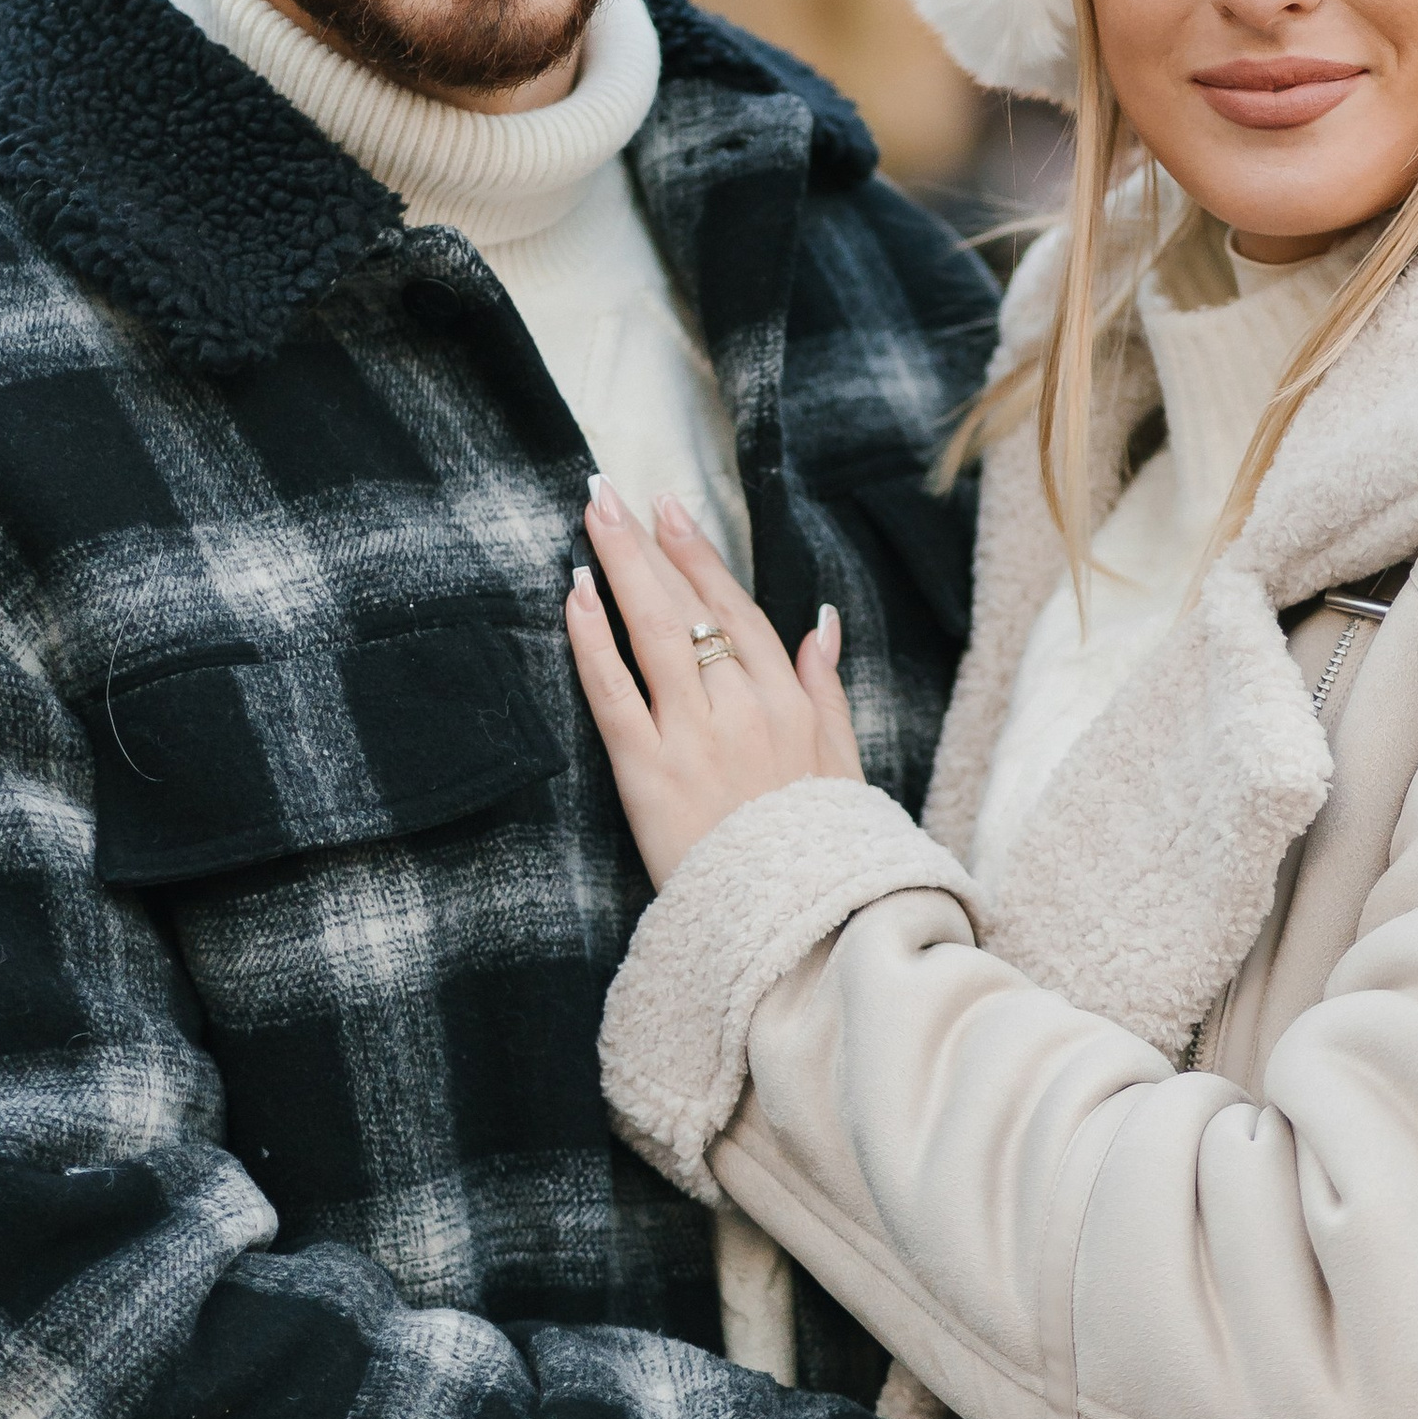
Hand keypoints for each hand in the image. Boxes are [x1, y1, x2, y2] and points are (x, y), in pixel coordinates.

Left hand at [566, 481, 863, 885]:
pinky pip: (615, 692)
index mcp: (788, 703)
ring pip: (652, 631)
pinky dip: (594, 640)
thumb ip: (827, 688)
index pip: (737, 610)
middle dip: (646, 542)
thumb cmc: (819, 851)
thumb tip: (823, 623)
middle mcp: (743, 707)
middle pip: (689, 607)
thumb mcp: (843, 764)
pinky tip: (574, 596)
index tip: (669, 511)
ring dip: (618, 565)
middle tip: (609, 492)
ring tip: (590, 517)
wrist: (800, 927)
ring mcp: (694, 737)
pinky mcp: (649, 772)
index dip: (699, 557)